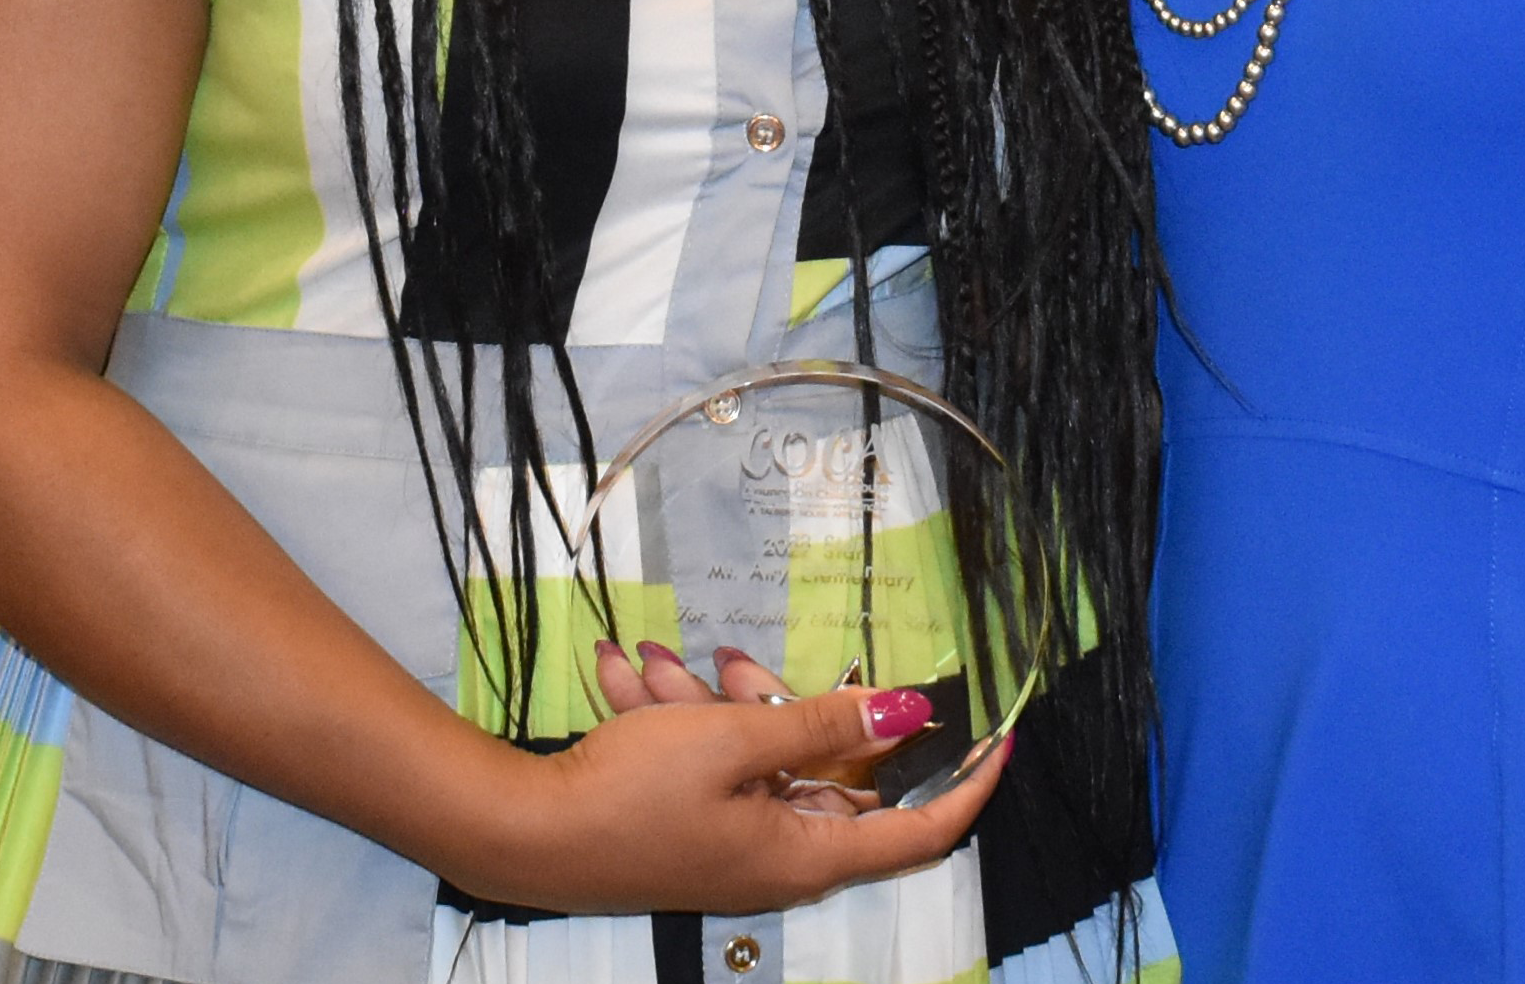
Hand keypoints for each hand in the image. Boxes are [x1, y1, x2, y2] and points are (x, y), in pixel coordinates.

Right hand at [444, 652, 1006, 913]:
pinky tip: (628, 678)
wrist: (522, 833)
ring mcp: (733, 845)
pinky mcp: (693, 828)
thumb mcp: (737, 742)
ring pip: (756, 755)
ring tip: (654, 670)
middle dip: (782, 705)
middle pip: (823, 772)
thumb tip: (910, 710)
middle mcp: (778, 858)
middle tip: (730, 667)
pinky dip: (676, 722)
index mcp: (805, 854)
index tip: (1002, 737)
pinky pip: (709, 764)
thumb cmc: (632, 796)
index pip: (918, 832)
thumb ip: (824, 723)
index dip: (966, 786)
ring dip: (710, 707)